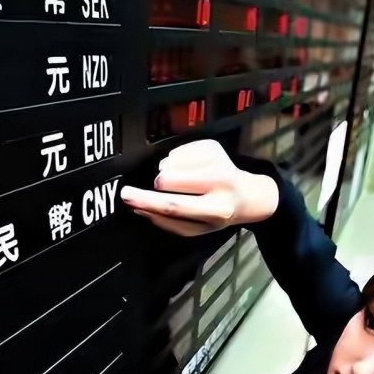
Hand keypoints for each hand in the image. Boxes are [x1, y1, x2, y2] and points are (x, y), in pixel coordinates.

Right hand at [120, 140, 278, 235]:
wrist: (248, 196)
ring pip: (170, 162)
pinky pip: (177, 151)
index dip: (146, 200)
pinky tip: (192, 169)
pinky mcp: (214, 146)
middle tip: (165, 187)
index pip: (174, 205)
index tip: (125, 195)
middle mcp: (220, 185)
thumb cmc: (214, 214)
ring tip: (185, 181)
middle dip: (158, 183)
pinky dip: (177, 161)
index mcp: (214, 211)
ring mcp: (219, 162)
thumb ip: (167, 220)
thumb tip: (138, 207)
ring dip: (169, 171)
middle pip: (167, 179)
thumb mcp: (195, 227)